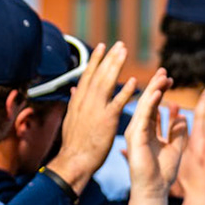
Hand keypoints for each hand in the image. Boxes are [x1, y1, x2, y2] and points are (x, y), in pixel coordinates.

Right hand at [45, 41, 136, 189]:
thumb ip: (75, 102)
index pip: (87, 75)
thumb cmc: (73, 144)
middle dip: (109, 58)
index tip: (103, 46)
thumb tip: (74, 89)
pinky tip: (133, 81)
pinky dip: (125, 92)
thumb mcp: (70, 119)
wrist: (73, 161)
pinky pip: (117, 103)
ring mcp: (95, 110)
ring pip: (106, 83)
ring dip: (116, 66)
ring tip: (125, 52)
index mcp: (78, 101)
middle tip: (120, 43)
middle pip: (98, 75)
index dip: (96, 60)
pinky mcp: (106, 121)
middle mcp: (85, 102)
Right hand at [125, 69, 186, 199]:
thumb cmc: (163, 173)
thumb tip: (182, 115)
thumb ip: (178, 131)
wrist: (154, 190)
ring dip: (154, 90)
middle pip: (147, 103)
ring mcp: (136, 133)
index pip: (154, 107)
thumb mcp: (176, 147)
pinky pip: (143, 116)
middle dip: (156, 86)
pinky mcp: (135, 138)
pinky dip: (150, 103)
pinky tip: (157, 92)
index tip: (171, 80)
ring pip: (144, 106)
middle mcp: (140, 130)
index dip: (161, 92)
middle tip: (164, 71)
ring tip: (163, 76)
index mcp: (149, 132)